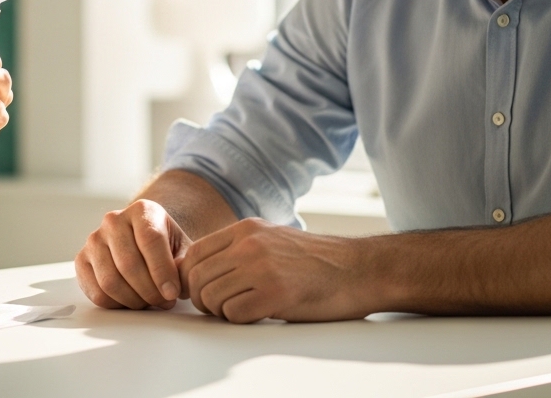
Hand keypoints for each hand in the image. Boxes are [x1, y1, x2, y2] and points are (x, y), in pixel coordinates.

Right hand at [75, 199, 191, 309]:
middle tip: (164, 302)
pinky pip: (97, 292)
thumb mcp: (182, 250)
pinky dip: (116, 305)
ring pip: (110, 281)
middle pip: (129, 264)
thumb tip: (174, 286)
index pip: (150, 240)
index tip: (173, 293)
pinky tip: (131, 301)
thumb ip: (184, 266)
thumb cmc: (167, 248)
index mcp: (142, 210)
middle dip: (149, 291)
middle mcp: (113, 220)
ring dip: (134, 300)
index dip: (162, 271)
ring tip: (149, 302)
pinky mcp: (81, 260)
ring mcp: (94, 239)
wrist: (144, 243)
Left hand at [178, 218, 367, 322]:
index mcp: (246, 229)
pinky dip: (239, 320)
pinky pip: (233, 313)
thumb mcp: (271, 238)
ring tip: (242, 310)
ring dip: (221, 311)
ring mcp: (262, 267)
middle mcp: (249, 244)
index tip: (204, 291)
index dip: (192, 277)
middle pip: (198, 277)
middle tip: (220, 308)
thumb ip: (238, 248)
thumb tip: (200, 269)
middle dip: (202, 299)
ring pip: (211, 297)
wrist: (358, 269)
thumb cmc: (315, 261)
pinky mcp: (276, 293)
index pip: (195, 253)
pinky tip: (258, 314)